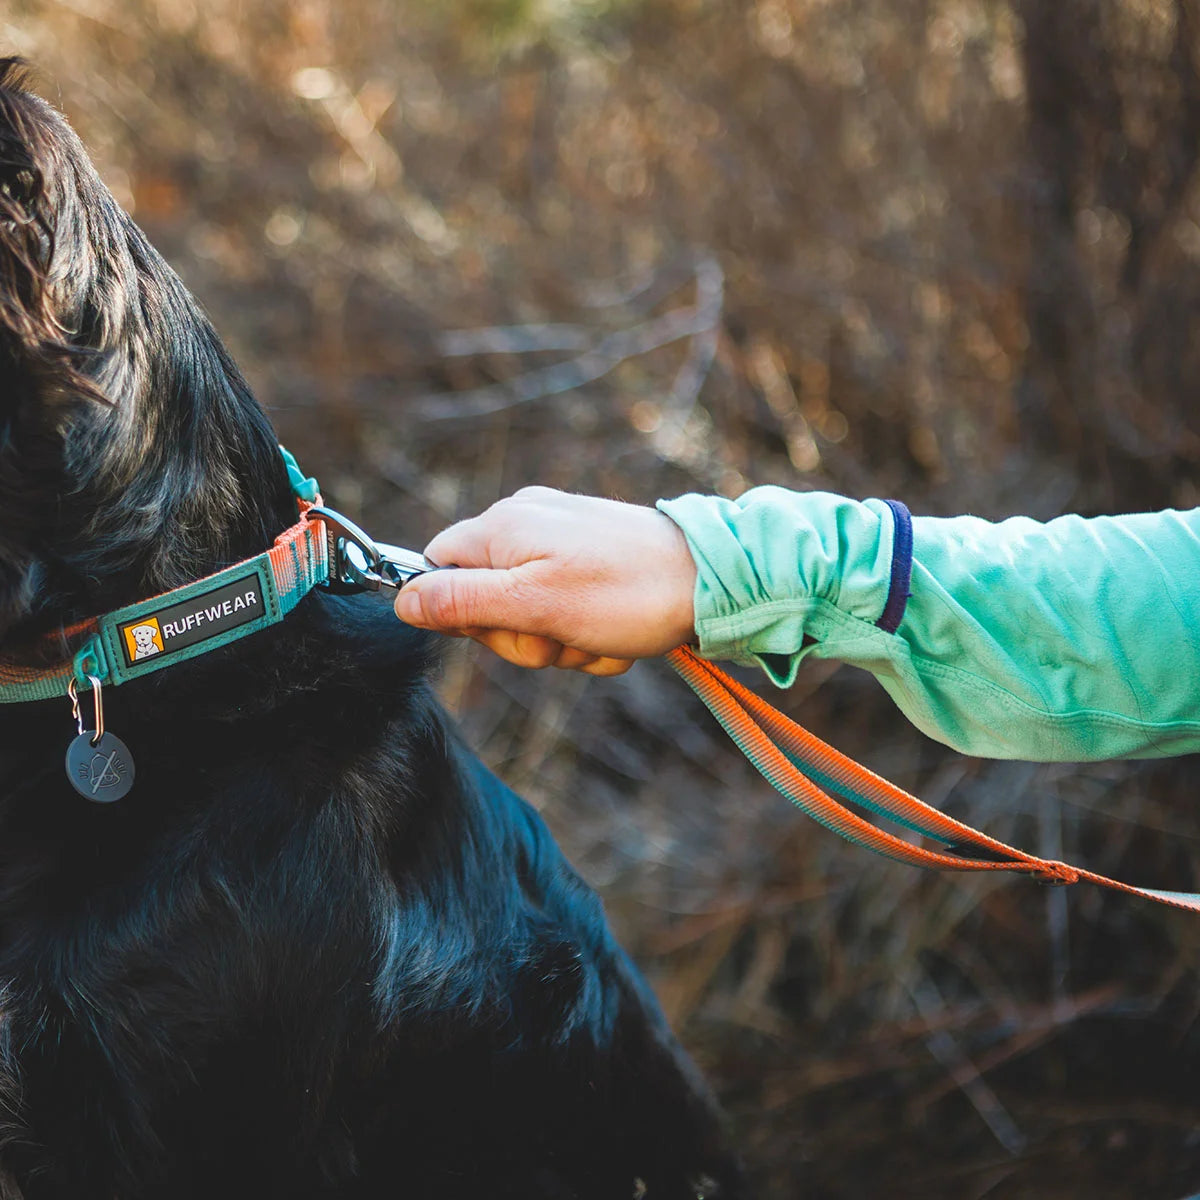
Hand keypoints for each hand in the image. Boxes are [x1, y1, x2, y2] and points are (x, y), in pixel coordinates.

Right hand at [393, 487, 697, 674]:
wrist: (714, 578)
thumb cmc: (626, 593)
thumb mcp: (534, 606)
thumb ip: (462, 602)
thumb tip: (402, 602)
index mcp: (501, 526)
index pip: (437, 571)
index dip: (462, 614)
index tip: (507, 626)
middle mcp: (525, 521)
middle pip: (484, 600)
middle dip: (524, 637)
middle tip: (563, 635)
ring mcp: (560, 538)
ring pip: (529, 613)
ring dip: (562, 641)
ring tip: (598, 635)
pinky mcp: (590, 556)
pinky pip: (566, 606)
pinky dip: (587, 631)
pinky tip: (616, 633)